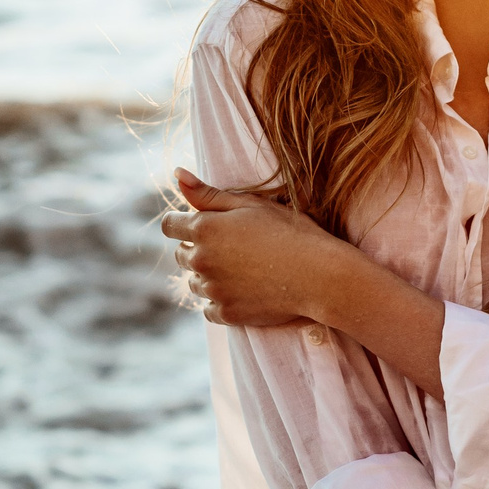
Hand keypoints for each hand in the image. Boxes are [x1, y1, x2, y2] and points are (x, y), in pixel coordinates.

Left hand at [160, 167, 343, 328]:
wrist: (319, 275)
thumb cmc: (290, 232)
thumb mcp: (251, 204)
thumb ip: (209, 193)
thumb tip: (177, 174)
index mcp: (204, 229)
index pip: (170, 225)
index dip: (183, 224)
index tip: (202, 226)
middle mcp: (201, 260)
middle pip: (181, 255)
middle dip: (199, 249)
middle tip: (234, 248)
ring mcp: (212, 290)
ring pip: (195, 283)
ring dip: (210, 276)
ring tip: (244, 270)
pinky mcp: (226, 313)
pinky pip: (210, 309)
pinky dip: (222, 301)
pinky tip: (245, 292)